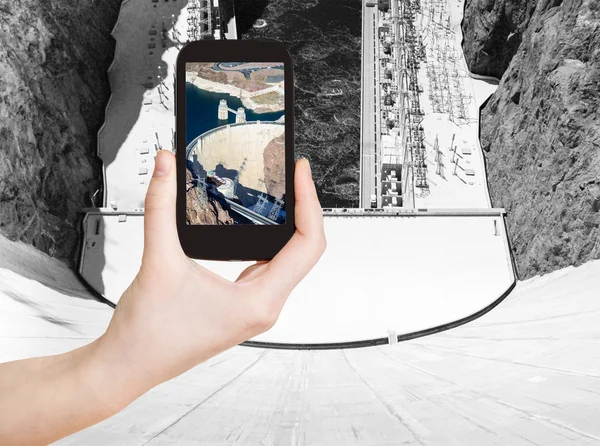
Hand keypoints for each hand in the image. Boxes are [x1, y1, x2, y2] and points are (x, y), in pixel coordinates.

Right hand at [86, 150, 325, 413]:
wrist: (128, 365)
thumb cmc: (147, 332)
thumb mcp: (158, 260)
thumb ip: (161, 207)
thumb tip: (166, 167)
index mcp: (259, 301)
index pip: (306, 244)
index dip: (309, 202)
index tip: (301, 173)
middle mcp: (264, 307)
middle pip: (305, 250)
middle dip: (304, 209)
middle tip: (294, 174)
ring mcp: (254, 308)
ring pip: (290, 260)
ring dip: (291, 226)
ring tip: (284, 192)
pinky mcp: (242, 305)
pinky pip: (270, 268)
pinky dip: (271, 241)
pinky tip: (260, 223)